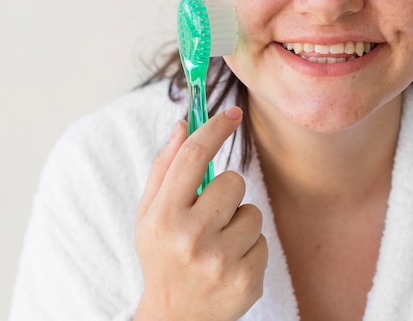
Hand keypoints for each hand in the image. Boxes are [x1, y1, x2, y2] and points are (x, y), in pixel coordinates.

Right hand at [134, 107, 267, 320]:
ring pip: (253, 211)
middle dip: (226, 192)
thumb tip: (182, 124)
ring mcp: (221, 262)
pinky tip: (229, 265)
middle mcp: (191, 238)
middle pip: (233, 181)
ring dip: (239, 223)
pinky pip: (264, 240)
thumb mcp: (149, 215)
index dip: (215, 127)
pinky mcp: (247, 281)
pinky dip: (250, 248)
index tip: (233, 112)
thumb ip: (165, 168)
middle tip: (210, 215)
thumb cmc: (162, 256)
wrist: (174, 320)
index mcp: (163, 217)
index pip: (193, 156)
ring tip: (218, 245)